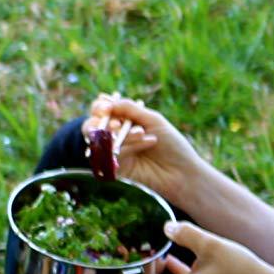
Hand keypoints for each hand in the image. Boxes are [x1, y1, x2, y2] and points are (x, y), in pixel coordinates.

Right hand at [86, 93, 212, 210]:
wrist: (181, 171)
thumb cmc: (171, 143)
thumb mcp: (153, 120)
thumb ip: (129, 109)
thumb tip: (105, 102)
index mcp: (125, 121)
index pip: (103, 110)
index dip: (100, 107)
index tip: (106, 106)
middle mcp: (117, 135)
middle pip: (93, 126)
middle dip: (103, 122)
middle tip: (116, 124)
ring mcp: (115, 152)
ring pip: (103, 139)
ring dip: (124, 134)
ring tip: (142, 133)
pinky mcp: (115, 168)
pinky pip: (112, 154)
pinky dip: (130, 146)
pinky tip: (149, 142)